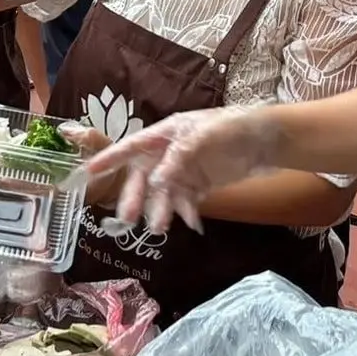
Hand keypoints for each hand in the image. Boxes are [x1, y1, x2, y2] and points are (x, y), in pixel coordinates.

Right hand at [82, 104, 285, 234]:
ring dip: (160, 210)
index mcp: (166, 134)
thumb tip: (156, 181)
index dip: (110, 159)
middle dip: (135, 197)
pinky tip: (192, 223)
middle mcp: (170, 154)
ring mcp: (185, 171)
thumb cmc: (235, 126)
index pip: (132, 147)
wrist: (268, 140)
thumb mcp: (206, 135)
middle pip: (144, 177)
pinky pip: (186, 202)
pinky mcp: (200, 185)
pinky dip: (187, 213)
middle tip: (129, 220)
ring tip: (160, 229)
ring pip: (164, 194)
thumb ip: (180, 156)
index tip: (88, 172)